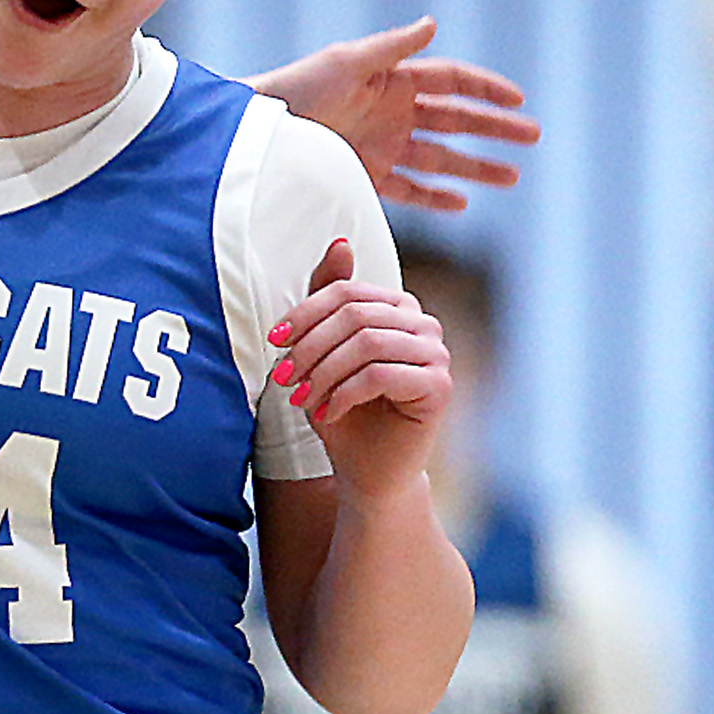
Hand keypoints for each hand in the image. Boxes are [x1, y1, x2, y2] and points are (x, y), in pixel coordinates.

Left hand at [253, 20, 534, 211]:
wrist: (256, 134)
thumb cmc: (297, 89)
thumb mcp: (345, 63)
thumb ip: (392, 48)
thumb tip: (434, 23)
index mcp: (394, 79)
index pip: (452, 80)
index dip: (486, 89)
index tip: (518, 100)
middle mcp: (395, 112)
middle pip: (457, 120)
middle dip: (496, 128)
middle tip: (534, 137)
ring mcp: (384, 146)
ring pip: (443, 158)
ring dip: (477, 166)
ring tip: (513, 177)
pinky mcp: (368, 178)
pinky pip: (411, 188)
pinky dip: (436, 195)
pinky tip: (462, 201)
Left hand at [268, 237, 453, 497]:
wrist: (367, 471)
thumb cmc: (343, 410)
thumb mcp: (324, 352)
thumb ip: (329, 300)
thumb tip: (340, 241)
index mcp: (398, 307)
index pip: (347, 291)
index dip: (305, 313)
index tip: (273, 342)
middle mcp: (423, 323)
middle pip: (355, 315)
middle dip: (310, 346)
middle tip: (282, 377)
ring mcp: (437, 353)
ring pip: (367, 343)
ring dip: (323, 372)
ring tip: (300, 398)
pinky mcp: (440, 386)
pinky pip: (381, 374)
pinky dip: (344, 393)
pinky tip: (326, 412)